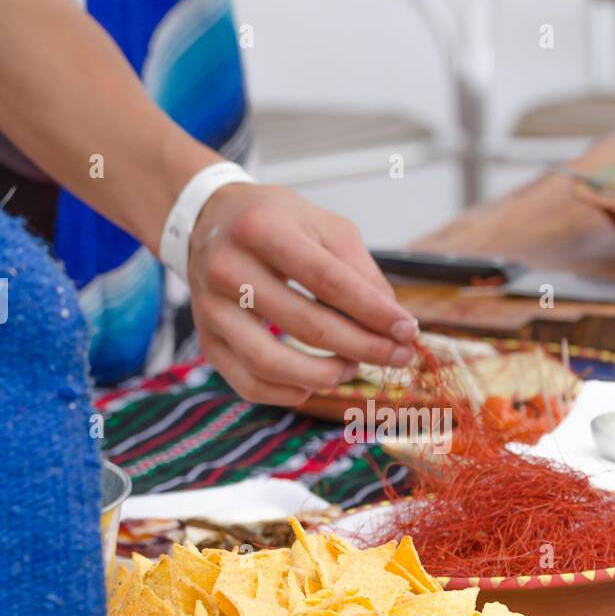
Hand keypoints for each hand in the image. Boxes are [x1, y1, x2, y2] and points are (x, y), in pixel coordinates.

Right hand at [188, 183, 418, 405]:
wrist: (210, 222)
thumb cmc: (276, 223)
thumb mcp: (323, 226)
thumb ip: (360, 271)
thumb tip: (394, 324)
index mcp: (261, 229)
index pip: (328, 280)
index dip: (373, 311)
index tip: (408, 331)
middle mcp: (227, 268)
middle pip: (306, 324)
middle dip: (363, 347)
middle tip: (397, 356)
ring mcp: (210, 309)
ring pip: (271, 363)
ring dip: (325, 375)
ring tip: (352, 368)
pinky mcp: (207, 342)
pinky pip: (249, 384)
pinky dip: (289, 393)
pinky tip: (316, 383)